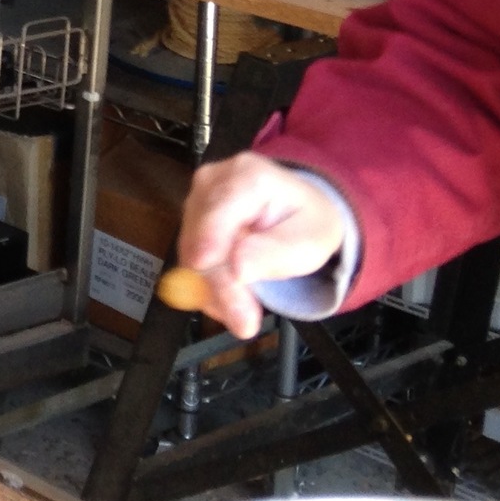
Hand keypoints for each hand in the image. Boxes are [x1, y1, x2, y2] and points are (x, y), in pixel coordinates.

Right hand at [177, 150, 349, 338]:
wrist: (297, 211)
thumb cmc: (306, 223)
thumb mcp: (311, 241)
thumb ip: (278, 253)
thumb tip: (238, 268)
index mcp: (248, 176)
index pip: (219, 213)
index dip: (208, 242)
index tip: (204, 270)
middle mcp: (213, 182)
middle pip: (200, 240)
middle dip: (220, 285)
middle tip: (245, 324)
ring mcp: (196, 199)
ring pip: (190, 255)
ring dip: (215, 290)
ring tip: (245, 310)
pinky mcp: (188, 219)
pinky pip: (189, 260)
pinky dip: (209, 285)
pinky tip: (233, 292)